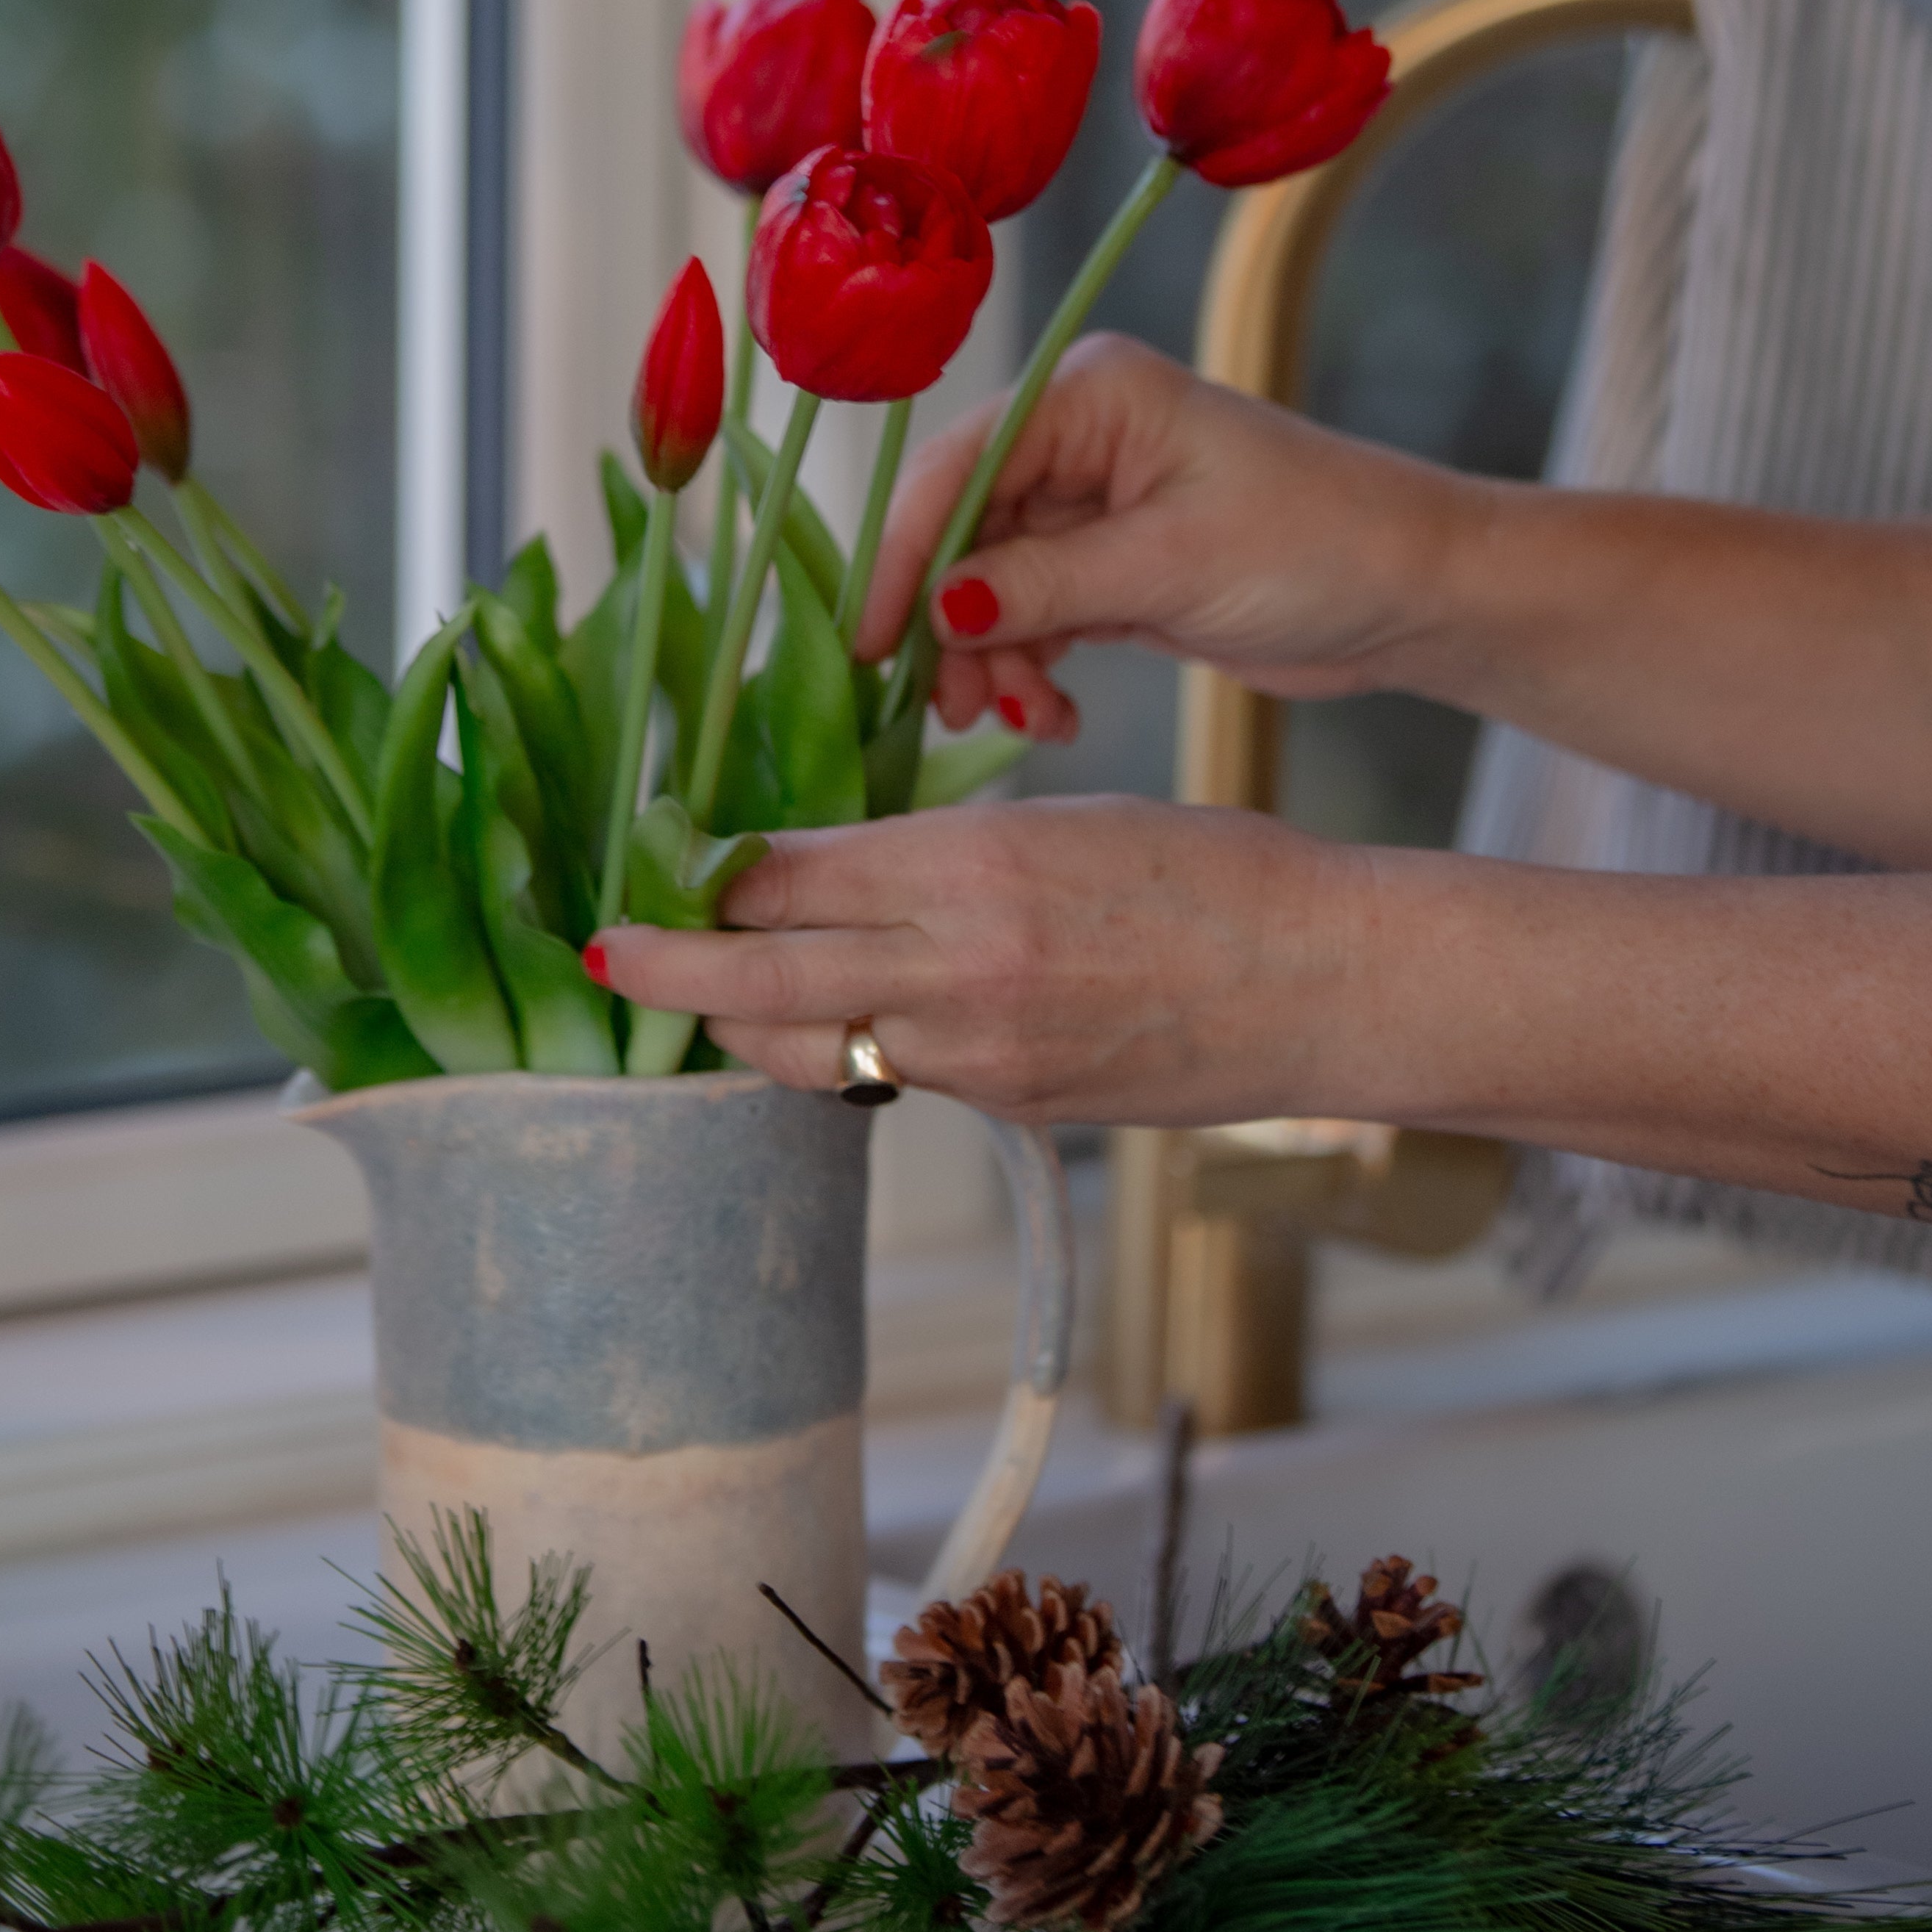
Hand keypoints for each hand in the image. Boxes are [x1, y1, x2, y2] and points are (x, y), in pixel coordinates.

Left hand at [591, 793, 1368, 1123]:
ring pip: (818, 1049)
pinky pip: (899, 1079)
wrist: (1326, 985)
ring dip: (753, 1025)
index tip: (654, 868)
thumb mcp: (1063, 822)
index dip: (707, 880)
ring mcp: (985, 1056)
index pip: (789, 879)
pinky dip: (854, 1048)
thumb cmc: (1214, 873)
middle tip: (605, 958)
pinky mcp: (1015, 1109)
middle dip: (670, 975)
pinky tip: (844, 1017)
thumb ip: (941, 855)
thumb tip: (837, 871)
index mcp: (973, 870)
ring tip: (710, 997)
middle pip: (765, 983)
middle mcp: (961, 970)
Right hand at [856, 333, 1468, 741]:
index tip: (872, 641)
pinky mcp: (1111, 564)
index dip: (904, 555)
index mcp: (1087, 394)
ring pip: (989, 584)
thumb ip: (1042, 586)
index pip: (956, 468)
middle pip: (961, 529)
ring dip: (992, 658)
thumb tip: (936, 609)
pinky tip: (1054, 716)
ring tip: (1021, 720)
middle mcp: (1077, 436)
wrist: (1415, 593)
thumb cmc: (1316, 544)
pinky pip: (1032, 616)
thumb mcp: (1170, 565)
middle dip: (950, 622)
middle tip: (949, 706)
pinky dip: (1031, 668)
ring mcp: (1092, 502)